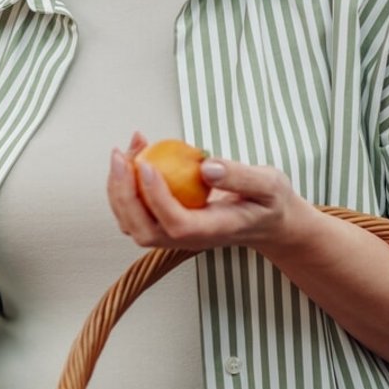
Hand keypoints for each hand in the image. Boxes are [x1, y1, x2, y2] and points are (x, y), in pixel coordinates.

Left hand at [107, 131, 310, 253]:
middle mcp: (188, 239)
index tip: (146, 164)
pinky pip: (136, 210)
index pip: (177, 224)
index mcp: (214, 231)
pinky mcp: (166, 223)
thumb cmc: (269, 202)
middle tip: (120, 155)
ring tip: (127, 149)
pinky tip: (136, 153)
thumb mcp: (269, 184)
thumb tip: (206, 167)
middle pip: (143, 230)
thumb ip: (241, 177)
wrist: (268, 221)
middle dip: (123, 194)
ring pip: (132, 223)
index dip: (156, 197)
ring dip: (119, 188)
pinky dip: (126, 183)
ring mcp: (174, 235)